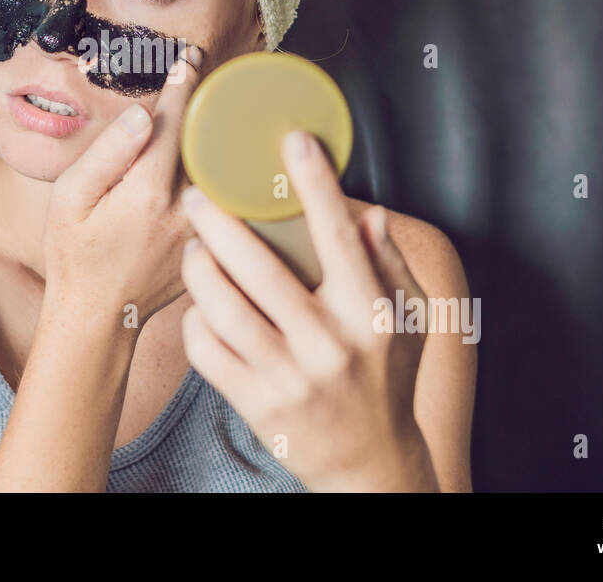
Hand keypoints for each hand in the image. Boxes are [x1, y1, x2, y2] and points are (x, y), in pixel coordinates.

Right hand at [41, 46, 205, 326]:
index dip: (183, 84)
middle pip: (211, 139)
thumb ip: (106, 153)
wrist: (99, 318)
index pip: (175, 123)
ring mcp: (205, 228)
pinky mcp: (213, 242)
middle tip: (211, 65)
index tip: (189, 56)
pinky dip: (232, 166)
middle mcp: (186, 208)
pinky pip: (230, 194)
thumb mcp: (69, 199)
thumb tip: (144, 114)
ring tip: (224, 99)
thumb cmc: (75, 255)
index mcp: (149, 192)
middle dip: (213, 100)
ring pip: (226, 167)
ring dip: (227, 131)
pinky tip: (230, 147)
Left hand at [179, 129, 439, 491]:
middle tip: (197, 195)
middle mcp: (327, 344)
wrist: (369, 462)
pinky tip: (200, 304)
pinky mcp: (255, 404)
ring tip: (193, 248)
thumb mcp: (409, 320)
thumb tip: (370, 214)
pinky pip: (206, 351)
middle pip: (260, 270)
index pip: (339, 237)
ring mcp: (288, 378)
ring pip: (222, 309)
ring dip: (199, 269)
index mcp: (367, 313)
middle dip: (220, 224)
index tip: (293, 140)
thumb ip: (392, 264)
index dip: (316, 185)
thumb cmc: (387, 377)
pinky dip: (195, 320)